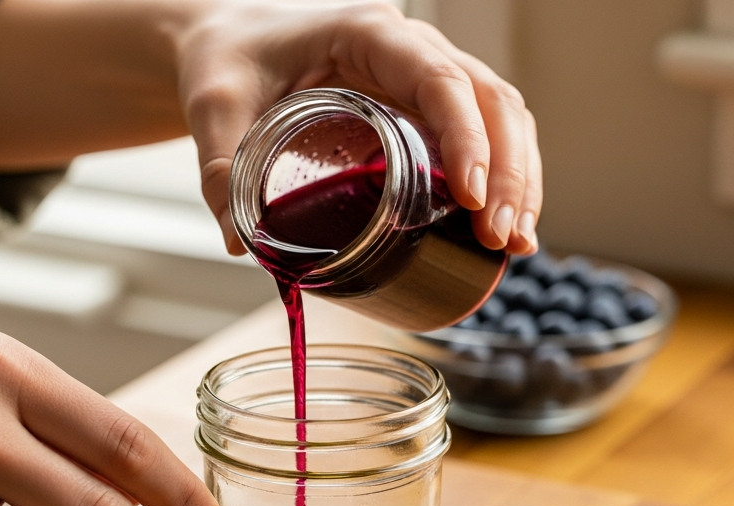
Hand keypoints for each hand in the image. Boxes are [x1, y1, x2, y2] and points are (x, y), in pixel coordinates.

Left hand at [178, 1, 541, 255]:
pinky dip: (505, 177)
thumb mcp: (215, 107)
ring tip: (514, 242)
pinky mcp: (426, 107)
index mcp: (368, 33)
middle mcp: (411, 48)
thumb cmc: (226, 61)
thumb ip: (222, 168)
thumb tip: (243, 244)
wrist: (229, 44)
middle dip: (505, 171)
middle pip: (489, 100)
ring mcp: (426, 75)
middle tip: (499, 236)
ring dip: (518, 178)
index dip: (465, 136)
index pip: (439, 78)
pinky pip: (487, 133)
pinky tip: (507, 227)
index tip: (469, 196)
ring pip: (501, 116)